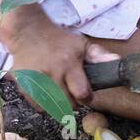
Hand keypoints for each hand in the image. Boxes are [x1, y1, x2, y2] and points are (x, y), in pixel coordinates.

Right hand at [3, 14, 117, 106]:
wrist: (27, 31)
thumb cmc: (58, 39)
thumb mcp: (80, 43)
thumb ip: (99, 55)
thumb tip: (116, 61)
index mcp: (68, 64)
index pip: (82, 94)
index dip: (86, 97)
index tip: (85, 93)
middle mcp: (52, 74)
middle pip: (67, 104)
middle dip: (73, 102)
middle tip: (71, 93)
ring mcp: (35, 81)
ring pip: (52, 108)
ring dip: (58, 105)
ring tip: (59, 93)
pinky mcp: (23, 85)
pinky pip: (37, 106)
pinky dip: (43, 104)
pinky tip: (46, 93)